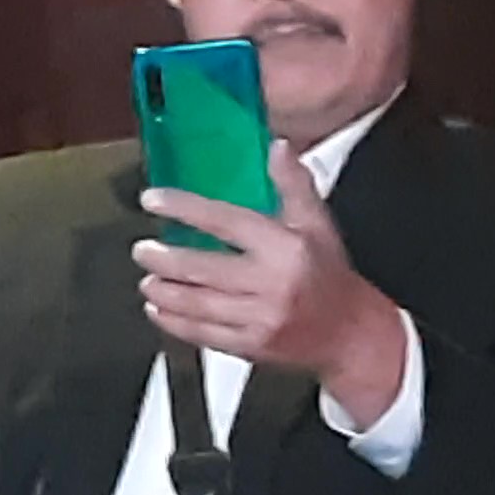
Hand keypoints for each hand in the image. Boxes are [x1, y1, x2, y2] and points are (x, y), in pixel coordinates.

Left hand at [136, 144, 407, 424]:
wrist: (351, 334)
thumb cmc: (329, 275)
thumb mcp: (317, 223)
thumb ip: (293, 184)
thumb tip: (276, 147)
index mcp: (285, 248)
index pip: (225, 221)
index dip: (184, 208)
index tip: (154, 200)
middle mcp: (271, 284)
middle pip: (203, 269)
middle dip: (165, 260)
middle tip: (142, 250)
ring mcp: (260, 320)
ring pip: (198, 305)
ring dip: (164, 292)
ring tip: (147, 280)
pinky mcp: (251, 348)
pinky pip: (204, 335)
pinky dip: (175, 323)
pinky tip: (159, 310)